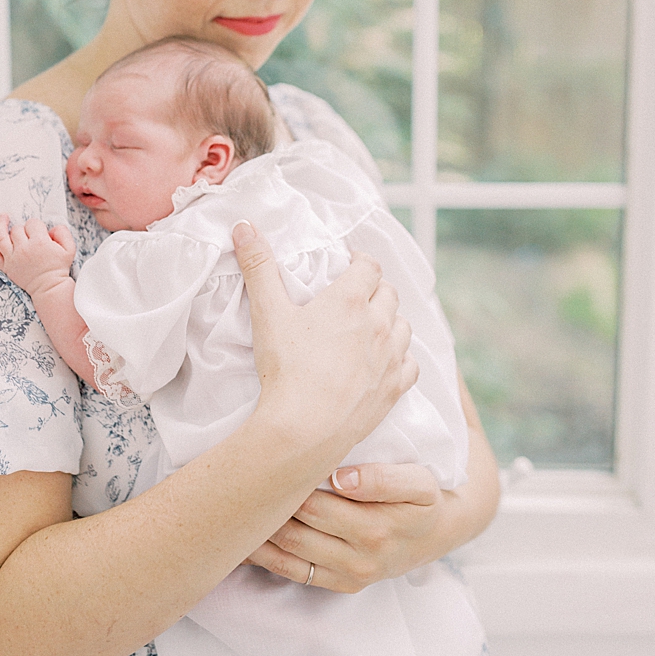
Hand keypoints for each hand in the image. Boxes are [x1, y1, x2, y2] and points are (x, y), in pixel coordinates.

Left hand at [0, 214, 75, 297]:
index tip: (40, 231)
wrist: (49, 287)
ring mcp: (13, 258)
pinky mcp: (6, 267)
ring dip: (1, 226)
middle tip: (30, 236)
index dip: (37, 225)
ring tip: (3, 218)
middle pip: (18, 229)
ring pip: (1, 237)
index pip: (33, 223)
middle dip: (24, 229)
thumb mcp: (70, 249)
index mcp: (39, 243)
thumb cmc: (58, 268)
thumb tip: (51, 227)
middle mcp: (24, 249)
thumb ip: (63, 232)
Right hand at [232, 221, 417, 463]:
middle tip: (356, 296)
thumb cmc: (286, 369)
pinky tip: (388, 361)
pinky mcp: (394, 388)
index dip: (360, 261)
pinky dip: (401, 358)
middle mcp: (378, 324)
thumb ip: (258, 267)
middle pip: (389, 293)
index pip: (369, 266)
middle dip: (375, 289)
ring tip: (372, 326)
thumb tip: (244, 226)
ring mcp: (389, 357)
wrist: (304, 429)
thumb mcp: (267, 313)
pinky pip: (410, 364)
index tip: (349, 264)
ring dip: (390, 321)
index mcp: (351, 300)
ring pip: (403, 326)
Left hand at [245, 463, 450, 591]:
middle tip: (235, 476)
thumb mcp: (419, 482)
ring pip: (287, 551)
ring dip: (257, 530)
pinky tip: (241, 536)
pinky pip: (292, 572)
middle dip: (265, 503)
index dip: (284, 483)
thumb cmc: (423, 499)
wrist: (438, 534)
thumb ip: (383, 478)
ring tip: (231, 502)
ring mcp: (347, 575)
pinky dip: (262, 555)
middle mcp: (360, 557)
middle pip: (295, 527)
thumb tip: (340, 477)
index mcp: (377, 528)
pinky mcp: (339, 585)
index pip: (314, 504)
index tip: (261, 462)